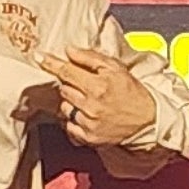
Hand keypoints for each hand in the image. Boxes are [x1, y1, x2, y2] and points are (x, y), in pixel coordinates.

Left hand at [40, 45, 155, 148]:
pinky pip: (68, 125)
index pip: (66, 71)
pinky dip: (74, 119)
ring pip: (64, 107)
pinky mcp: (88, 137)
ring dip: (72, 103)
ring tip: (89, 102)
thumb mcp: (116, 68)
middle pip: (63, 89)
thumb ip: (91, 58)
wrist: (148, 121)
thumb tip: (70, 51)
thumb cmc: (133, 93)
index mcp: (99, 86)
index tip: (40, 57)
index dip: (51, 63)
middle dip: (71, 85)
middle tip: (86, 85)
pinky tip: (88, 115)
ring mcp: (89, 123)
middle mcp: (92, 105)